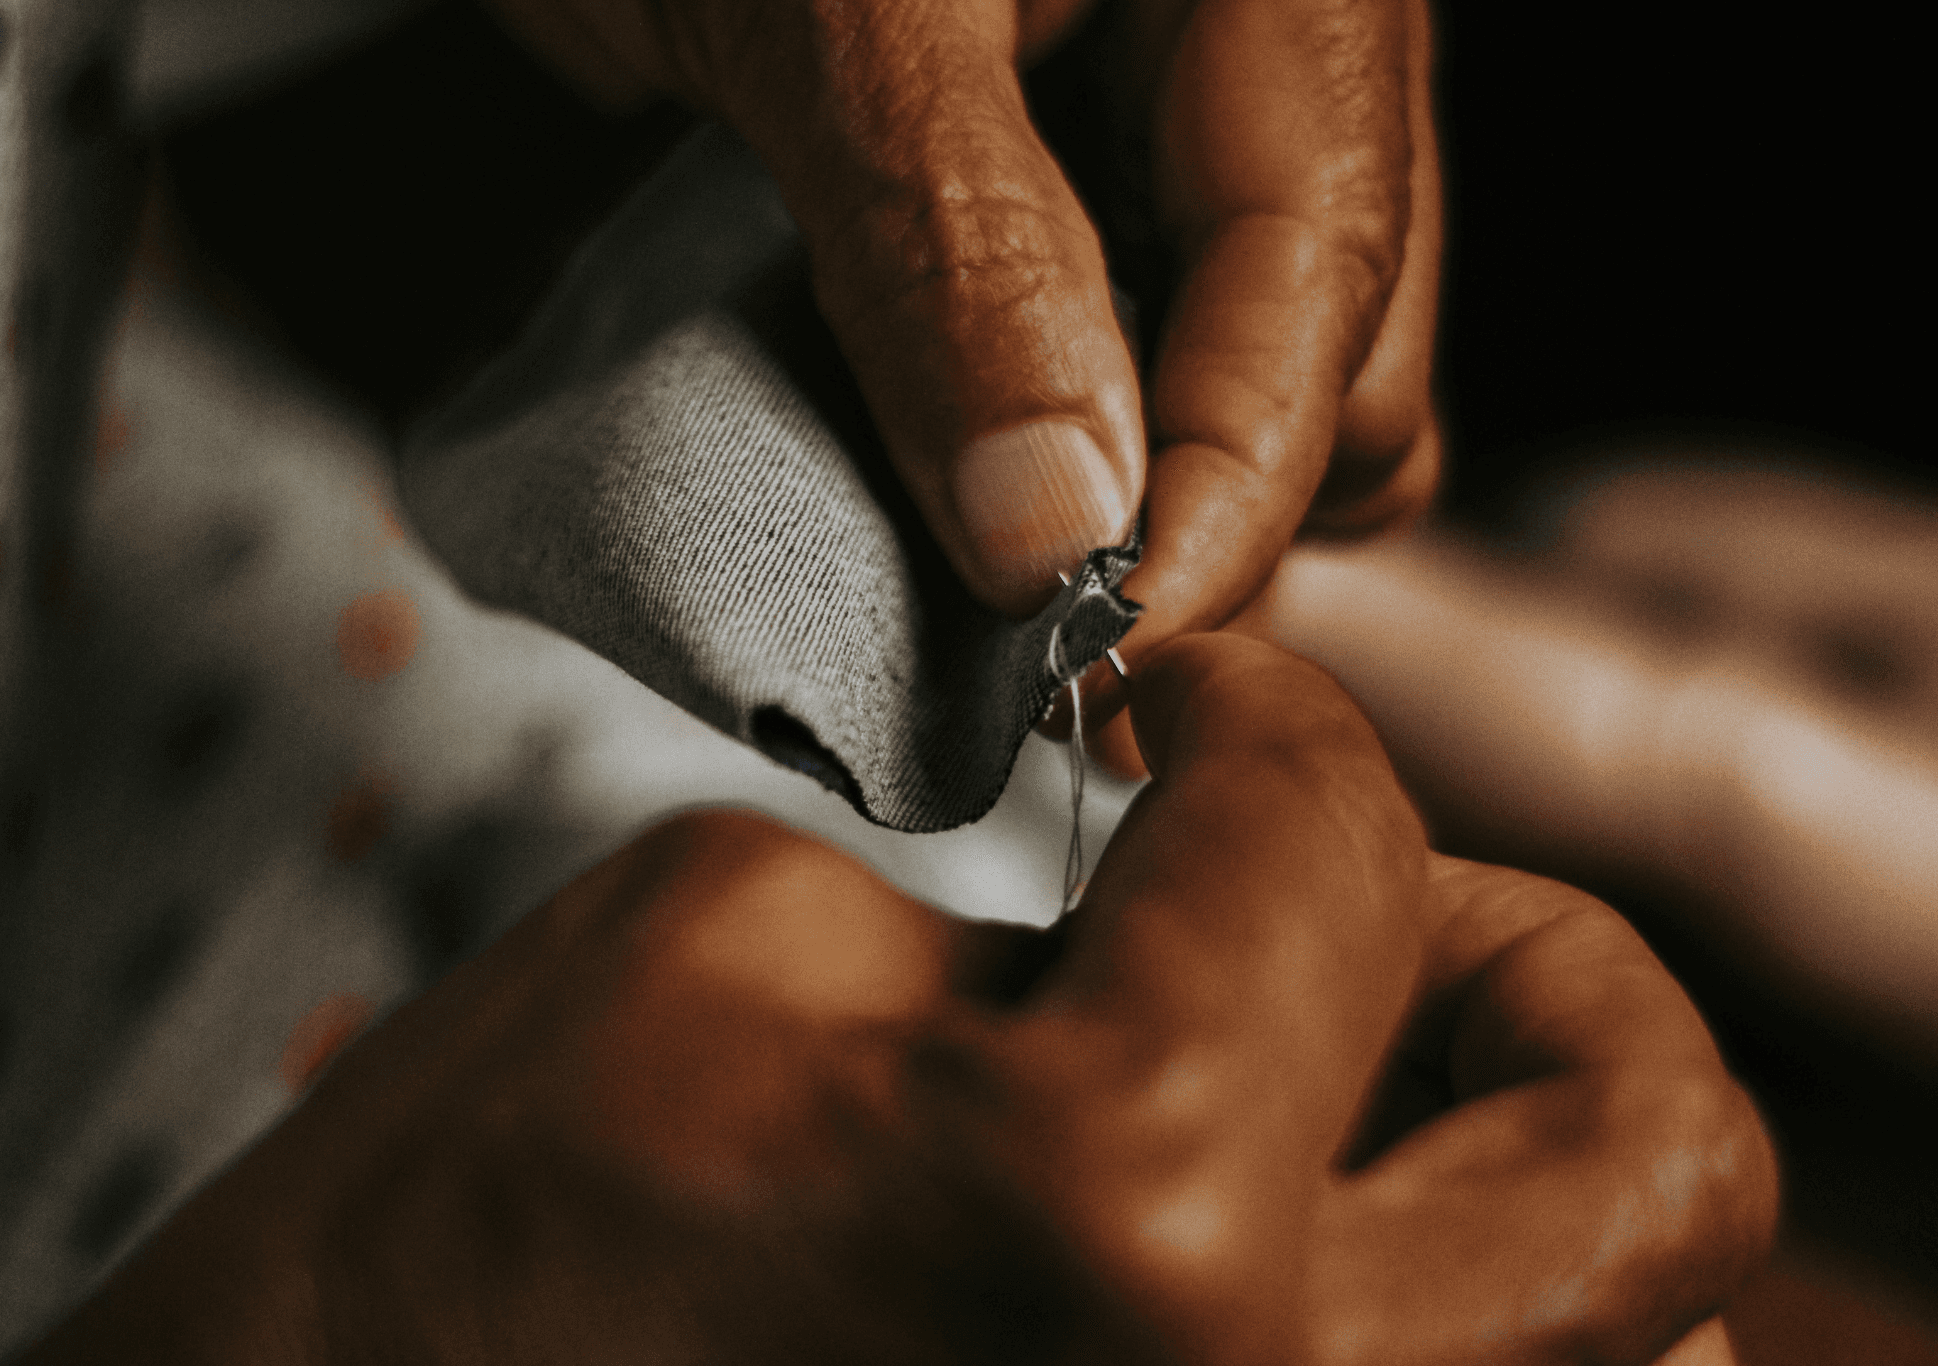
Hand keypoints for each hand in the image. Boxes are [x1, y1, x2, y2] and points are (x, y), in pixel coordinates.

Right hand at [19, 637, 1769, 1363]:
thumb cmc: (440, 1262)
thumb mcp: (721, 945)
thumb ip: (1025, 912)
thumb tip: (1167, 912)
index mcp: (1118, 1195)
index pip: (1332, 836)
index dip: (1259, 716)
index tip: (1185, 718)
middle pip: (1655, 1154)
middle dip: (1527, 961)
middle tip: (1355, 903)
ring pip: (1638, 1348)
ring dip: (1514, 1165)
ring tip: (1326, 1083)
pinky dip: (1440, 1319)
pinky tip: (1269, 1238)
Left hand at [480, 0, 1440, 765]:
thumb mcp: (830, 12)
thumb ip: (962, 257)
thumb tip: (1059, 528)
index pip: (1321, 275)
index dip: (1231, 489)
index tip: (1111, 657)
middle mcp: (1265, 38)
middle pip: (1331, 345)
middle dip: (1206, 506)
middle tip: (1044, 634)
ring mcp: (1180, 101)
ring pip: (1254, 364)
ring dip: (1148, 491)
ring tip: (1012, 565)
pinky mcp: (1077, 156)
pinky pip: (1142, 331)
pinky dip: (1075, 433)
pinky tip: (986, 470)